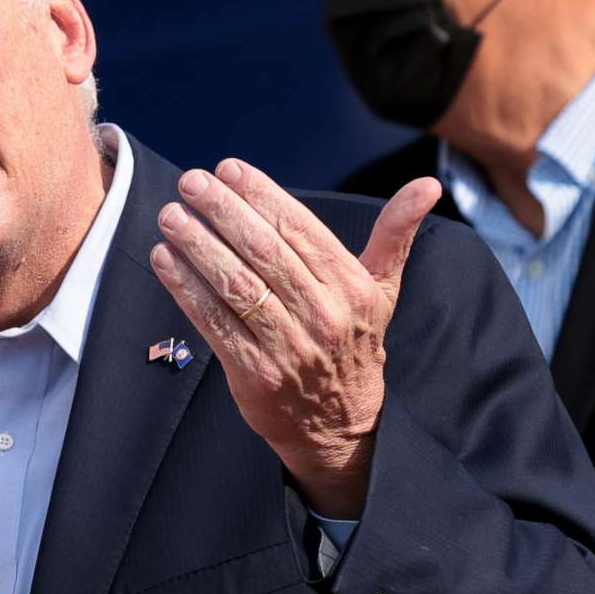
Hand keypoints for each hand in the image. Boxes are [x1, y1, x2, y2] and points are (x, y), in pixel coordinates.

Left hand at [149, 160, 440, 518]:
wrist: (341, 424)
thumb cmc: (353, 342)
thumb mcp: (382, 289)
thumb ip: (394, 235)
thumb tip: (428, 184)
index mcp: (352, 287)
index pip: (301, 230)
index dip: (262, 196)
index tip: (228, 169)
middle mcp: (323, 315)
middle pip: (264, 252)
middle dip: (223, 212)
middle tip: (191, 182)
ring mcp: (288, 346)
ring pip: (237, 285)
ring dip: (198, 246)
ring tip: (171, 216)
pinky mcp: (255, 374)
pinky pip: (215, 323)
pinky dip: (186, 289)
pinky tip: (165, 260)